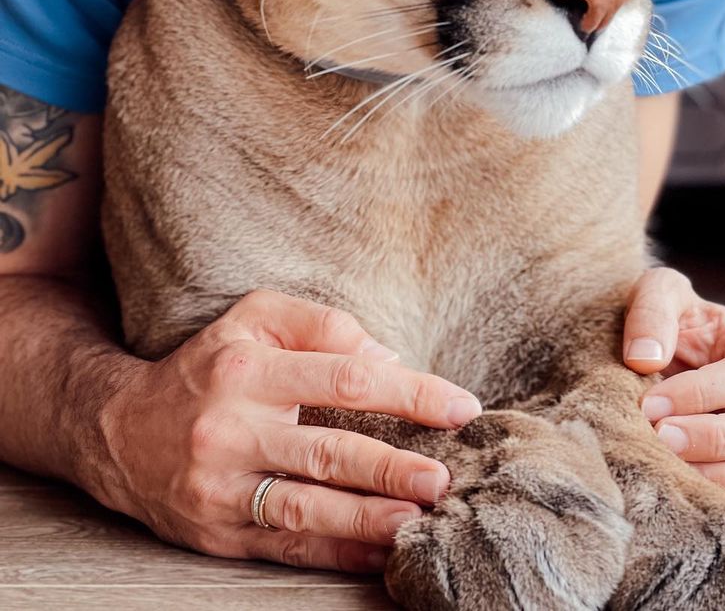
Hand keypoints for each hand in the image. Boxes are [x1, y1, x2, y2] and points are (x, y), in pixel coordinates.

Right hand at [95, 288, 481, 571]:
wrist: (116, 429)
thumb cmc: (208, 365)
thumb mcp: (256, 318)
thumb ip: (323, 325)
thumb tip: (387, 360)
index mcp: (252, 367)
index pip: (346, 378)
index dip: (409, 393)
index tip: (460, 406)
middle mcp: (234, 427)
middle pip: (329, 450)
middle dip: (393, 467)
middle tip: (443, 479)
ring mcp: (222, 486)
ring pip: (305, 509)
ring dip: (367, 518)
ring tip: (418, 520)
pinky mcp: (215, 532)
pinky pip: (282, 546)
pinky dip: (333, 553)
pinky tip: (375, 554)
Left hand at [622, 267, 724, 496]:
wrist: (660, 356)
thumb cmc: (669, 321)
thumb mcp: (658, 294)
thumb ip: (652, 313)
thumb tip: (645, 358)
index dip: (702, 394)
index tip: (650, 406)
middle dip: (713, 439)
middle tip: (659, 438)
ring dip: (720, 476)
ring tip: (668, 464)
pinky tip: (682, 486)